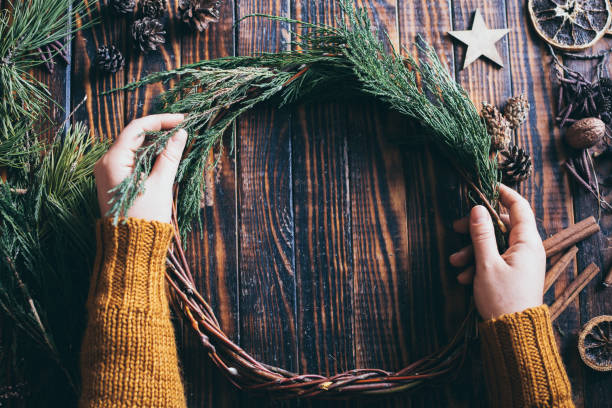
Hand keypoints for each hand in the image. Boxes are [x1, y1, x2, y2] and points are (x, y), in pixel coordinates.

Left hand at [94, 114, 187, 223]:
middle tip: (183, 128)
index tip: (182, 120)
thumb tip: (180, 133)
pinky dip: (149, 156)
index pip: (137, 128)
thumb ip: (170, 156)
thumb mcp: (161, 184)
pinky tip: (165, 156)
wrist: (131, 247)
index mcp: (113, 160)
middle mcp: (106, 162)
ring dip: (155, 143)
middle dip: (159, 130)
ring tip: (177, 141)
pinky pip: (132, 160)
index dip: (161, 121)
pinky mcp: (115, 181)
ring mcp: (108, 172)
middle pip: (134, 136)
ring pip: (134, 147)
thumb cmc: (145, 217)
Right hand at [449, 184, 545, 319]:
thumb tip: (477, 209)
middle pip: (502, 225)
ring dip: (472, 250)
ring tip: (456, 262)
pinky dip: (478, 264)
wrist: (513, 334)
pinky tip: (463, 276)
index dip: (503, 193)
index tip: (486, 185)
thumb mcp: (486, 264)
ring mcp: (520, 262)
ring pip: (494, 244)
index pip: (519, 207)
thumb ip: (481, 234)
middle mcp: (527, 249)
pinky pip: (494, 259)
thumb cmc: (502, 298)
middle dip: (476, 228)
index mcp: (527, 242)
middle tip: (455, 228)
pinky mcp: (512, 274)